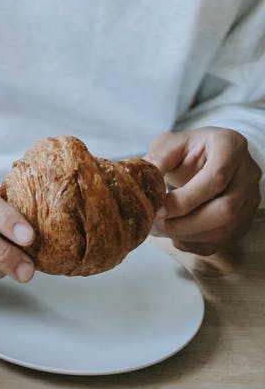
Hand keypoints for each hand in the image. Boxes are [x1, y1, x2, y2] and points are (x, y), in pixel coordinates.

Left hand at [145, 127, 261, 255]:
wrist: (208, 157)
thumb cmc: (189, 150)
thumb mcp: (170, 144)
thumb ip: (156, 160)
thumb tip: (139, 183)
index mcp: (231, 148)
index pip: (216, 179)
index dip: (184, 199)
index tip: (157, 209)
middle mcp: (247, 175)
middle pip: (224, 210)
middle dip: (183, 223)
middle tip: (153, 224)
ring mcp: (249, 200)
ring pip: (223, 230)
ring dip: (185, 235)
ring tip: (158, 229)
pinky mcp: (243, 220)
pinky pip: (219, 242)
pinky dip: (192, 243)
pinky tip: (174, 234)